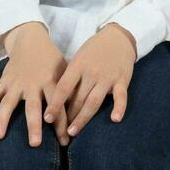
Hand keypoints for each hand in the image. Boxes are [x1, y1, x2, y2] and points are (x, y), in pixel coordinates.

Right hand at [0, 22, 71, 147]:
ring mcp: (15, 82)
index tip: (65, 141)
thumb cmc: (51, 59)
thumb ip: (69, 90)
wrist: (30, 39)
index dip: (61, 122)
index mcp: (50, 80)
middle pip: (32, 106)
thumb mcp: (65, 70)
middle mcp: (32, 83)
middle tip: (34, 144)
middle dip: (34, 125)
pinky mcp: (4, 81)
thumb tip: (80, 115)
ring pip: (8, 102)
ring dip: (3, 119)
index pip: (57, 104)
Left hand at [43, 23, 136, 137]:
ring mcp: (107, 77)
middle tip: (61, 133)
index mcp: (78, 65)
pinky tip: (115, 119)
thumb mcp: (78, 59)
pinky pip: (121, 96)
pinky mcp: (122, 80)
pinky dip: (119, 108)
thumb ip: (71, 77)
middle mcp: (91, 72)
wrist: (117, 37)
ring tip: (74, 131)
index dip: (55, 104)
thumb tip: (57, 100)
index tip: (46, 119)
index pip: (63, 87)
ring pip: (94, 101)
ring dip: (84, 118)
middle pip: (78, 98)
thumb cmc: (93, 50)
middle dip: (69, 117)